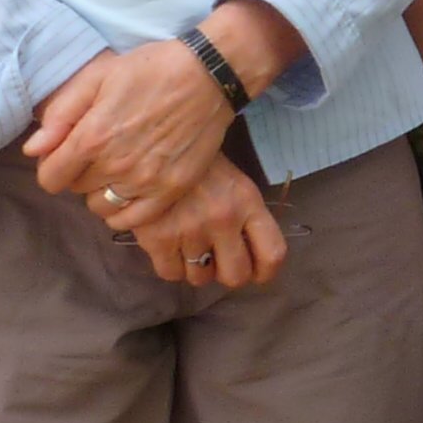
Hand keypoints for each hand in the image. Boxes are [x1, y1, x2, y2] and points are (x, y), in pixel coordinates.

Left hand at [27, 40, 236, 226]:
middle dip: (80, 172)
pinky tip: (130, 192)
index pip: (50, 178)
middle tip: (100, 151)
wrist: (207, 75)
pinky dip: (124, 211)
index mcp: (91, 138)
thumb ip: (61, 114)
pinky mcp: (171, 191)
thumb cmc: (150, 70)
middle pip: (76, 189)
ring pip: (102, 206)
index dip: (53, 165)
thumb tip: (34, 150)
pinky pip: (133, 220)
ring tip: (117, 170)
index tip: (66, 153)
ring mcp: (144, 182)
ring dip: (102, 191)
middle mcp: (114, 166)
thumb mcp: (97, 78)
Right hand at [125, 153, 287, 291]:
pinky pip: (170, 273)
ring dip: (196, 268)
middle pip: (236, 276)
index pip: (272, 254)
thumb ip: (245, 216)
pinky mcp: (158, 238)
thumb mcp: (233, 183)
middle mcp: (223, 219)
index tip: (256, 272)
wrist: (150, 143)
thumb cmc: (198, 164)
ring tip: (189, 246)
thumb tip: (250, 254)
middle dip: (227, 273)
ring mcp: (190, 230)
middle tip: (217, 260)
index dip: (265, 272)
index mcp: (247, 202)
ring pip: (200, 279)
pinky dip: (170, 265)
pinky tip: (168, 246)